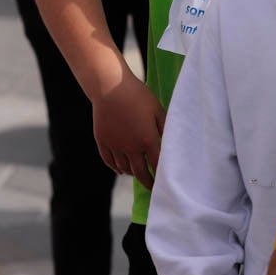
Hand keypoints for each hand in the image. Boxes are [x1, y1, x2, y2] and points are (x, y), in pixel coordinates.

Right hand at [92, 75, 165, 189]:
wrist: (109, 86)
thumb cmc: (138, 96)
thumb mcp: (158, 110)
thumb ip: (166, 129)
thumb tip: (173, 145)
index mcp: (148, 140)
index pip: (157, 167)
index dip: (162, 178)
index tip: (165, 185)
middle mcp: (130, 147)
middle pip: (140, 173)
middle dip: (147, 182)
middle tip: (152, 187)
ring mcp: (114, 145)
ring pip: (123, 168)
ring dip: (132, 174)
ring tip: (137, 174)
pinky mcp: (102, 140)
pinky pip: (109, 161)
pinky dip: (115, 168)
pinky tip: (121, 169)